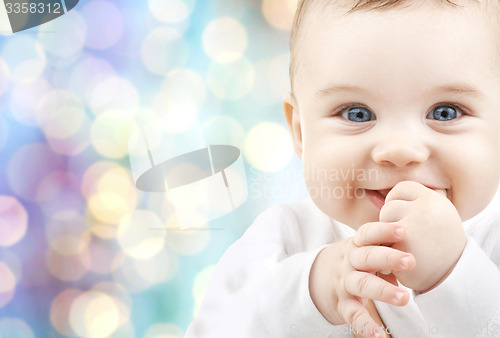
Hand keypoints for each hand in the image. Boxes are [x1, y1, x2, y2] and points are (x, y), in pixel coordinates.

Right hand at [309, 221, 414, 336]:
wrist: (315, 277)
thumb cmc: (352, 260)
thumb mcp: (362, 248)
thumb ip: (384, 246)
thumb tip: (417, 245)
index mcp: (356, 245)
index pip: (367, 234)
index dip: (383, 230)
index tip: (402, 230)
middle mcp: (349, 262)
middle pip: (367, 257)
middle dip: (388, 258)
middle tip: (410, 261)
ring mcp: (345, 283)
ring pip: (362, 284)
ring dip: (383, 290)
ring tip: (403, 298)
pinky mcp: (342, 304)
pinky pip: (354, 315)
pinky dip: (366, 326)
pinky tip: (379, 336)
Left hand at [379, 181, 465, 291]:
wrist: (453, 276)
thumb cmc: (441, 244)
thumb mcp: (438, 215)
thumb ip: (416, 202)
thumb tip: (383, 193)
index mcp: (434, 199)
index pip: (402, 188)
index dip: (398, 201)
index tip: (405, 215)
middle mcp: (425, 210)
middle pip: (389, 207)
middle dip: (392, 222)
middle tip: (409, 237)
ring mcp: (412, 228)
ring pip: (382, 225)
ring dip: (387, 237)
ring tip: (406, 248)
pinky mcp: (401, 247)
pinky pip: (381, 244)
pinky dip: (387, 253)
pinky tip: (401, 260)